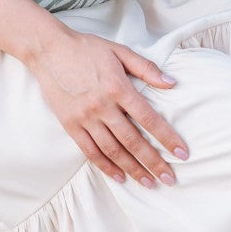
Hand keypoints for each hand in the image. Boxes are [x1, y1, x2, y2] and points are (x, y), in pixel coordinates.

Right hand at [28, 27, 188, 187]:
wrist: (49, 51)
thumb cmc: (86, 49)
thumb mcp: (119, 51)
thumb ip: (146, 68)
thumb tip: (172, 83)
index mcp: (117, 87)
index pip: (148, 118)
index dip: (167, 137)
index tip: (181, 153)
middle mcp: (102, 106)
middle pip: (133, 140)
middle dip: (154, 162)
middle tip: (170, 178)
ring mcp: (85, 118)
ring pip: (113, 150)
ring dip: (133, 169)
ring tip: (149, 183)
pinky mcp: (71, 125)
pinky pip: (90, 152)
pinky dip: (106, 166)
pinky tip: (119, 177)